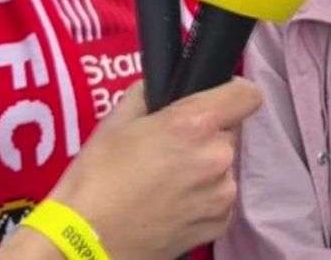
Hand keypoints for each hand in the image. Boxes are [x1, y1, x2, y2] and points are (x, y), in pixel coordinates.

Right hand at [44, 79, 262, 259]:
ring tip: (165, 184)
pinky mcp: (220, 222)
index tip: (213, 103)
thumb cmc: (94, 180)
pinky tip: (171, 207)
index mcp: (196, 125)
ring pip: (223, 167)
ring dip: (204, 169)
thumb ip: (148, 95)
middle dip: (204, 137)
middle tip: (169, 152)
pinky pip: (220, 198)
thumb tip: (162, 86)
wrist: (83, 244)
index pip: (246, 95)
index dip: (231, 94)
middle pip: (228, 133)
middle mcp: (219, 156)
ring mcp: (223, 193)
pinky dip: (202, 199)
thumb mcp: (114, 124)